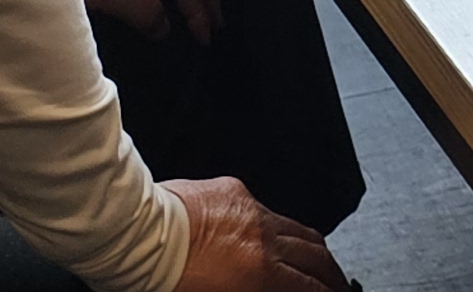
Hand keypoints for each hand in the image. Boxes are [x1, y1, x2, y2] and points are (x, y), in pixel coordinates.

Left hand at [165, 178, 341, 291]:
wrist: (137, 237)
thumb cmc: (164, 278)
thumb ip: (254, 288)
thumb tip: (269, 285)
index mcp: (260, 268)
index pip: (309, 284)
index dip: (327, 291)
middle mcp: (263, 235)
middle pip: (314, 252)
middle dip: (330, 271)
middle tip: (335, 283)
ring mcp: (250, 210)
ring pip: (295, 226)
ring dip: (310, 246)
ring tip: (316, 259)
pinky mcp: (233, 191)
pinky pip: (264, 208)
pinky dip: (274, 225)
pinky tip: (270, 233)